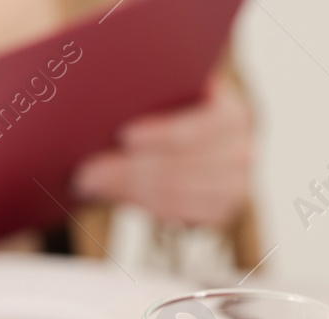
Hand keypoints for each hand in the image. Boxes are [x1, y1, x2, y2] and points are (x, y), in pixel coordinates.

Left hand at [73, 77, 253, 227]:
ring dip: (127, 191)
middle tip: (86, 173)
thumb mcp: (169, 96)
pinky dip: (144, 207)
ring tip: (90, 185)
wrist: (197, 146)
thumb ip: (150, 92)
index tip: (124, 135)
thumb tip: (101, 96)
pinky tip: (117, 197)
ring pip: (175, 195)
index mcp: (232, 111)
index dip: (162, 132)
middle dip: (128, 171)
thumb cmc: (172, 112)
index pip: (200, 125)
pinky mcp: (222, 212)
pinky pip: (179, 215)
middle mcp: (242, 149)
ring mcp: (236, 185)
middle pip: (180, 166)